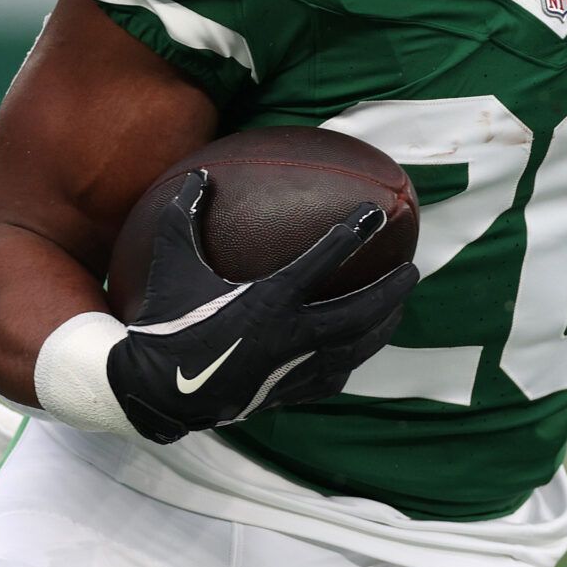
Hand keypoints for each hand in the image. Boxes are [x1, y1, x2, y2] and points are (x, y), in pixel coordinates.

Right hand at [104, 171, 416, 443]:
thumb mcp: (171, 261)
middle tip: (413, 270)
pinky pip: (333, 376)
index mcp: (267, 298)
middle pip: (358, 312)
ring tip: (398, 308)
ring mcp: (291, 367)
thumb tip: (199, 173)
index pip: (322, 259)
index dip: (353, 232)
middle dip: (390, 290)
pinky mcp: (286, 393)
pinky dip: (351, 359)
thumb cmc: (163, 319)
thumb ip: (186, 214)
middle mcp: (289, 334)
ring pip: (354, 347)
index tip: (376, 213)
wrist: (153, 392)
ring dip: (381, 326)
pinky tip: (359, 349)